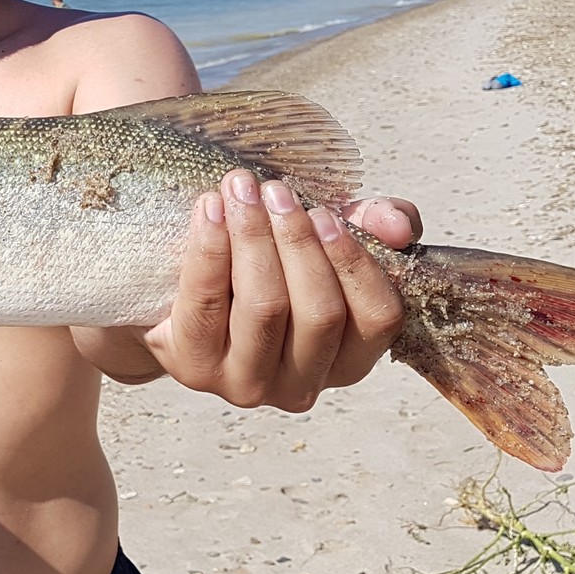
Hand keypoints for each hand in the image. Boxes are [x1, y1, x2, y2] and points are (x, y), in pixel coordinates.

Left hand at [142, 169, 406, 410]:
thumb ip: (370, 225)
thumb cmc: (263, 266)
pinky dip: (209, 247)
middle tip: (276, 189)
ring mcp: (247, 384)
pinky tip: (209, 208)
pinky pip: (206, 303)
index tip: (324, 211)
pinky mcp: (194, 368)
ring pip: (265, 307)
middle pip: (320, 312)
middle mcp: (303, 384)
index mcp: (349, 359)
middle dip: (299, 242)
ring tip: (241, 188)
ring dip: (255, 237)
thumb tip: (398, 224)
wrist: (176, 293)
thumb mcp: (319, 241)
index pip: (378, 319)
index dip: (355, 262)